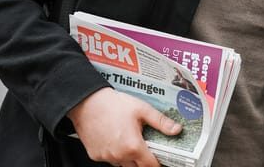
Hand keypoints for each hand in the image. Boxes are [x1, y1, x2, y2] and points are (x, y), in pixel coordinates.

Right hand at [67, 87, 181, 166]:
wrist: (86, 102)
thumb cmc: (112, 104)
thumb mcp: (142, 109)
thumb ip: (160, 122)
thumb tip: (176, 130)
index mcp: (133, 146)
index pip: (151, 165)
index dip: (158, 163)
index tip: (161, 159)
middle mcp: (119, 155)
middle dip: (144, 160)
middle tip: (145, 146)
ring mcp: (106, 157)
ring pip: (123, 164)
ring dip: (129, 157)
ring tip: (129, 139)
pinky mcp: (95, 155)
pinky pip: (110, 159)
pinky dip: (115, 153)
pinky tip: (115, 139)